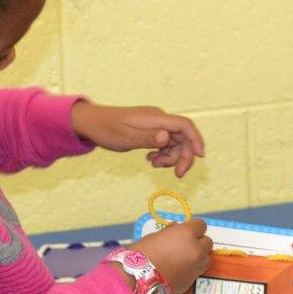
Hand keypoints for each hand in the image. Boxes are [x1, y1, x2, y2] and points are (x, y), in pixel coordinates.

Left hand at [71, 102, 205, 176]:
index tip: (200, 157)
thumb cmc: (106, 130)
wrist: (92, 123)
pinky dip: (162, 153)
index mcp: (155, 118)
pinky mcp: (151, 130)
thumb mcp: (125, 138)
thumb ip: (147, 138)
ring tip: (154, 165)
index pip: (184, 125)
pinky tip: (150, 160)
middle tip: (177, 175)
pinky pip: (165, 142)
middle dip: (183, 156)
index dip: (196, 140)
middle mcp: (158, 119)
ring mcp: (155, 124)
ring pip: (174, 141)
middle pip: (183, 136)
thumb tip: (167, 137)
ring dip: (170, 157)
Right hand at [127, 218, 212, 293]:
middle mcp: (196, 249)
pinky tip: (180, 271)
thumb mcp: (156, 236)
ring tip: (185, 260)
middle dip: (198, 242)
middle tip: (185, 246)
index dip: (193, 228)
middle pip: (207, 242)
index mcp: (186, 234)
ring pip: (207, 258)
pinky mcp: (192, 281)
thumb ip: (171, 232)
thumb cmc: (141, 253)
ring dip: (199, 257)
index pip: (201, 225)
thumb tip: (177, 229)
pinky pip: (198, 271)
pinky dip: (193, 270)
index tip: (186, 232)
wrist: (136, 279)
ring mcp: (196, 267)